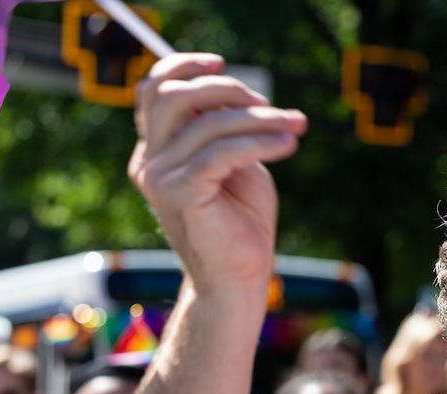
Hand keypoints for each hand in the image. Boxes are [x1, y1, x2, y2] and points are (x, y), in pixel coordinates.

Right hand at [128, 54, 307, 297]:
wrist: (239, 278)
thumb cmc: (242, 223)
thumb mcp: (235, 165)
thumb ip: (226, 130)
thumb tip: (240, 93)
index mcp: (157, 151)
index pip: (154, 91)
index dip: (184, 67)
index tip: (222, 63)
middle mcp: (150, 162)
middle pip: (173, 96)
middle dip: (226, 90)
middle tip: (270, 105)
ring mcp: (161, 179)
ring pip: (208, 124)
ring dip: (260, 119)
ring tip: (296, 125)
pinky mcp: (182, 195)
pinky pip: (221, 153)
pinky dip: (260, 142)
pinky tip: (288, 144)